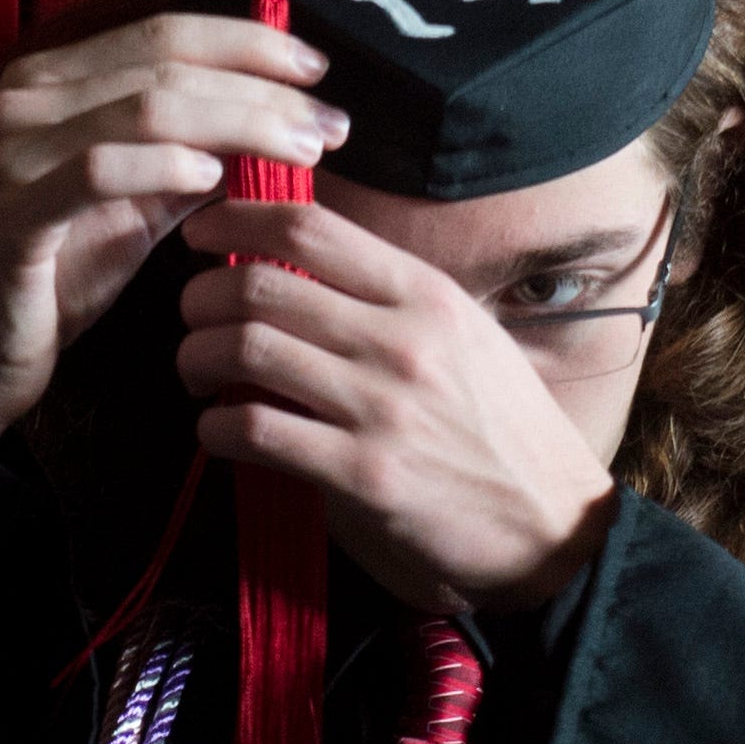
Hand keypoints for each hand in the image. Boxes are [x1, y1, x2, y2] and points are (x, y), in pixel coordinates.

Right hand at [0, 15, 348, 450]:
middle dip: (262, 85)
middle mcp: (23, 99)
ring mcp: (10, 152)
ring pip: (145, 105)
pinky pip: (99, 170)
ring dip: (239, 121)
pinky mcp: (9, 212)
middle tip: (331, 119)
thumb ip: (188, 157)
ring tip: (301, 147)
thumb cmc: (52, 281)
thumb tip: (271, 121)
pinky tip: (215, 176)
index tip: (318, 73)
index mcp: (51, 82)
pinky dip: (164, 165)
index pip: (164, 35)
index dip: (250, 44)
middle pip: (164, 60)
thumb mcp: (134, 207)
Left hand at [174, 199, 620, 612]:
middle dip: (200, 296)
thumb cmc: (501, 430)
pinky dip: (215, 427)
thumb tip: (298, 273)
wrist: (554, 525)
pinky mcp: (363, 474)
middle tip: (190, 318)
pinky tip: (218, 432)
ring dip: (196, 358)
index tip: (202, 232)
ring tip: (196, 374)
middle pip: (259, 284)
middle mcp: (402, 340)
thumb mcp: (463, 337)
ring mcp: (382, 408)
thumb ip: (389, 303)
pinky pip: (254, 430)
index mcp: (425, 295)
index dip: (236, 218)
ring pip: (245, 350)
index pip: (308, 227)